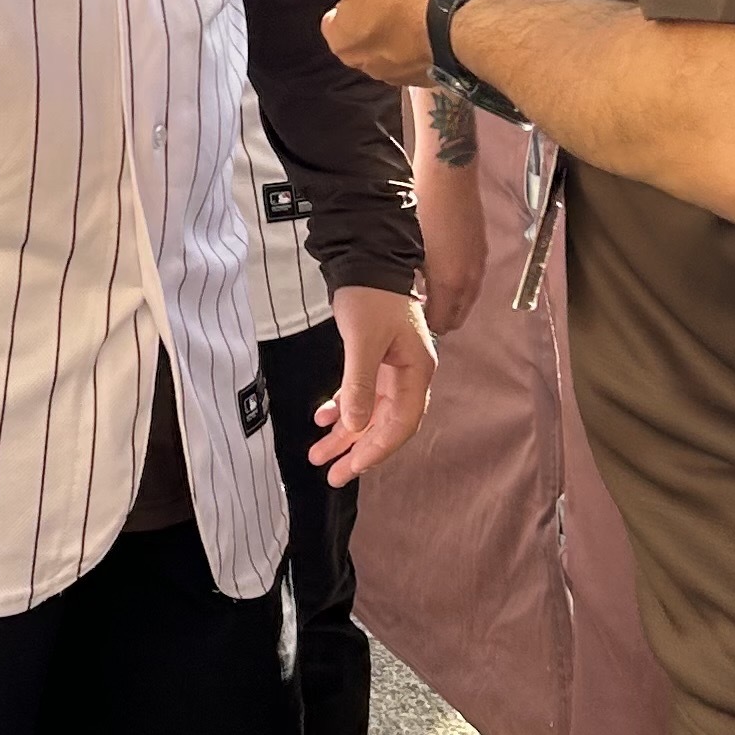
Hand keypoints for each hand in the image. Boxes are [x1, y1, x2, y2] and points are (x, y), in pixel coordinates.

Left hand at [237, 0, 472, 88]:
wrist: (477, 18)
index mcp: (344, 43)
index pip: (334, 16)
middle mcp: (373, 66)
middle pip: (368, 27)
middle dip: (385, 5)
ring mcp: (413, 71)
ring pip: (401, 37)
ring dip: (414, 17)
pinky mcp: (447, 69)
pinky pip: (433, 46)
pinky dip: (439, 29)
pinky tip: (452, 9)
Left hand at [319, 283, 436, 485]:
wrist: (366, 259)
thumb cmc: (370, 296)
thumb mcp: (362, 340)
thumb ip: (359, 384)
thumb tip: (356, 426)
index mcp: (416, 371)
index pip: (401, 424)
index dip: (377, 450)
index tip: (351, 468)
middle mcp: (409, 374)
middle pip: (385, 424)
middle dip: (357, 451)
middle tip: (332, 475)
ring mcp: (393, 368)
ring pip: (369, 413)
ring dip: (345, 434)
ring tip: (318, 455)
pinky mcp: (376, 360)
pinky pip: (360, 394)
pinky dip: (342, 407)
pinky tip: (322, 419)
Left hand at [416, 140, 488, 335]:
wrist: (449, 174)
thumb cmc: (423, 207)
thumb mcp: (407, 248)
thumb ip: (411, 281)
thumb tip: (405, 298)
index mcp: (451, 283)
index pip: (443, 324)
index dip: (425, 326)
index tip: (409, 321)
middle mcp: (471, 279)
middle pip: (459, 316)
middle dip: (440, 318)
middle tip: (417, 309)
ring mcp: (480, 264)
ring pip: (468, 299)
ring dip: (451, 302)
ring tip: (426, 291)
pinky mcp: (482, 249)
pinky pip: (473, 280)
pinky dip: (459, 285)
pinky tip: (440, 271)